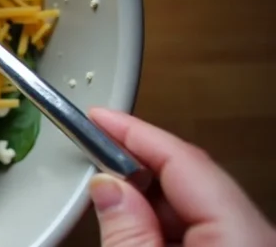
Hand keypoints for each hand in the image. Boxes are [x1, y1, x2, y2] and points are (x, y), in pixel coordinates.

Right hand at [88, 108, 275, 246]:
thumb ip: (126, 231)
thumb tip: (108, 187)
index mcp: (242, 236)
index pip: (185, 161)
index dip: (136, 132)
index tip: (99, 117)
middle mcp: (258, 238)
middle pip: (193, 178)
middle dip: (138, 164)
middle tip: (94, 148)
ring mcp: (252, 246)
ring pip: (199, 203)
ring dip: (149, 196)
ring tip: (108, 196)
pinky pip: (208, 228)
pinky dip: (168, 221)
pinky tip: (138, 227)